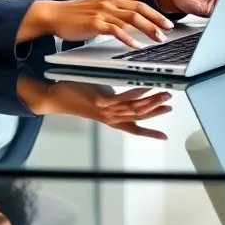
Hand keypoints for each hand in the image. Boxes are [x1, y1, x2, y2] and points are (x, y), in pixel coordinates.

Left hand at [18, 78, 172, 138]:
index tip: (164, 136)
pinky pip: (122, 98)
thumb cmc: (74, 96)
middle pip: (138, 117)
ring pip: (133, 109)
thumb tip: (123, 94)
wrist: (54, 99)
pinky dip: (136, 94)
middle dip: (156, 112)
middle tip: (170, 105)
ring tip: (165, 95)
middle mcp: (110, 118)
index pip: (133, 128)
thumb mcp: (97, 100)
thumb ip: (111, 100)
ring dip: (151, 102)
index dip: (149, 133)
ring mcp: (106, 110)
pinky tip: (146, 88)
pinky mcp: (100, 101)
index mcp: (110, 119)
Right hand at [21, 0, 174, 46]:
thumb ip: (115, 8)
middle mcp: (109, 1)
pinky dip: (129, 39)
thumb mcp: (98, 4)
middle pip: (139, 8)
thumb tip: (131, 18)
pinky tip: (136, 46)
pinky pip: (117, 32)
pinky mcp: (96, 24)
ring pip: (132, 20)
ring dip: (148, 30)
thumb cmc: (75, 13)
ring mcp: (103, 12)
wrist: (54, 15)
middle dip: (157, 17)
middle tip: (169, 27)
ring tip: (158, 39)